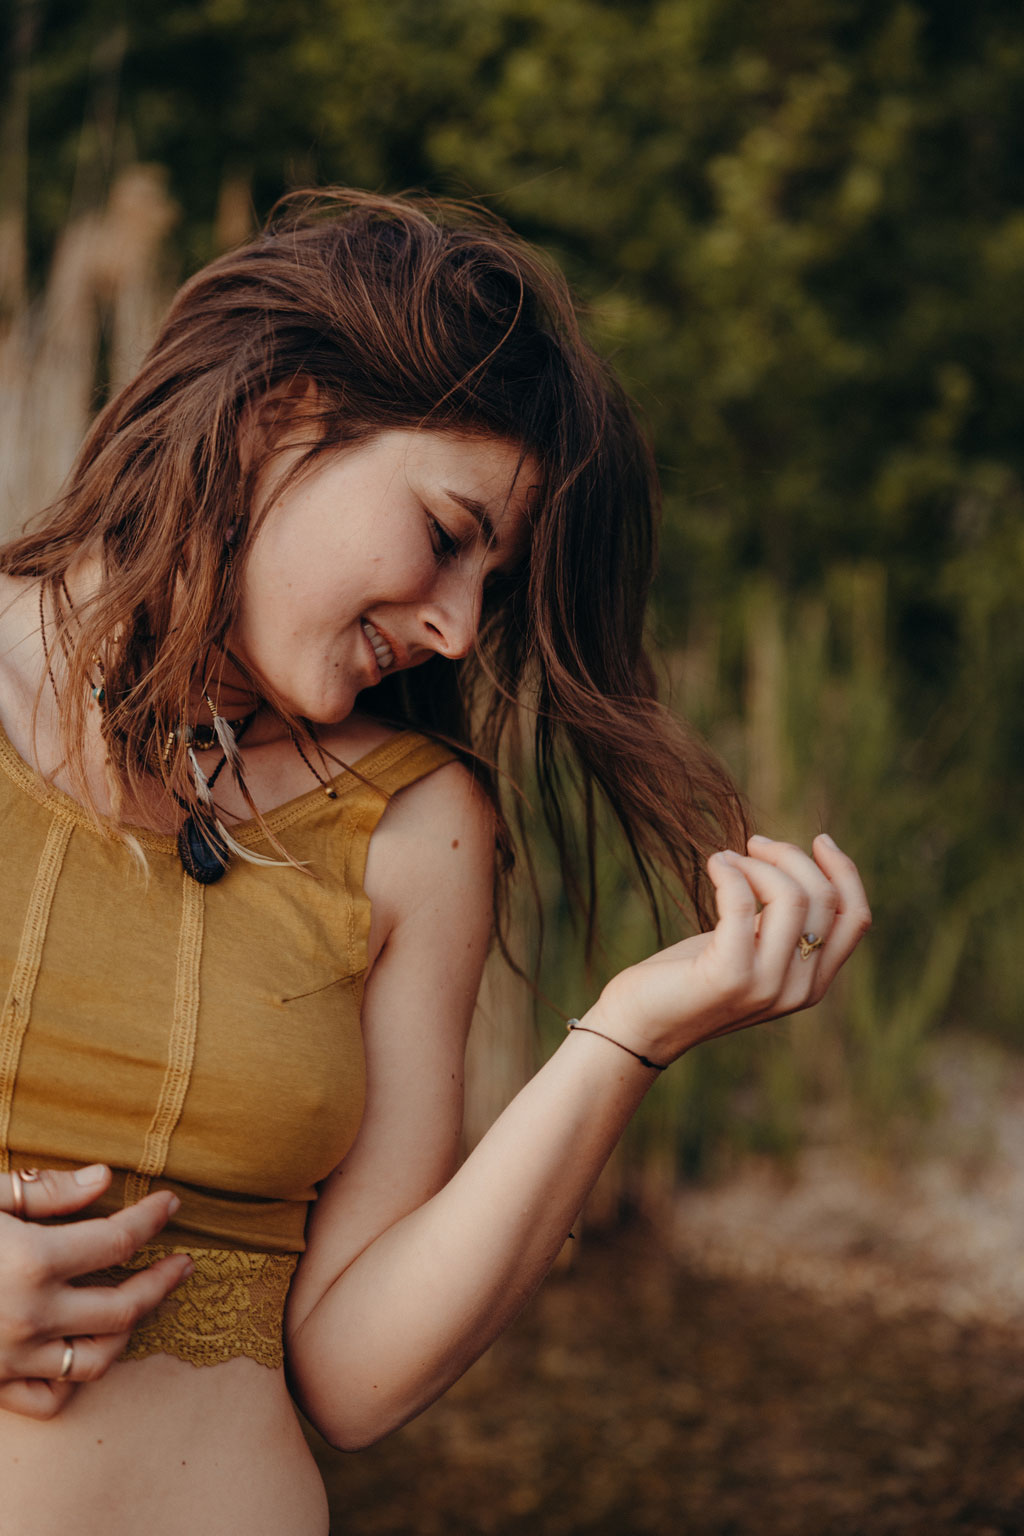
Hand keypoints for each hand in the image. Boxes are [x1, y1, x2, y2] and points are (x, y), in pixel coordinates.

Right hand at [0, 1166, 192, 1419]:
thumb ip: (44, 1192)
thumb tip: (103, 1180)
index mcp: (33, 1261)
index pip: (121, 1238)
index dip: (154, 1218)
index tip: (172, 1203)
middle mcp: (31, 1316)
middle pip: (125, 1306)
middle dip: (163, 1282)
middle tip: (184, 1262)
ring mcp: (12, 1358)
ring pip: (98, 1358)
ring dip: (130, 1330)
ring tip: (143, 1303)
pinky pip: (51, 1398)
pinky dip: (76, 1379)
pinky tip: (86, 1350)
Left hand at [592, 833, 870, 1063]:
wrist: (641, 1024)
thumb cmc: (692, 976)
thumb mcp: (750, 950)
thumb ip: (780, 926)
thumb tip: (795, 866)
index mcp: (812, 983)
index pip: (856, 919)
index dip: (845, 872)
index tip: (820, 840)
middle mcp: (798, 990)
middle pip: (824, 898)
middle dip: (790, 856)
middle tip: (752, 845)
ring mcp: (767, 986)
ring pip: (791, 896)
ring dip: (756, 863)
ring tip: (726, 860)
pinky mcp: (729, 975)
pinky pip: (742, 902)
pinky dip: (730, 871)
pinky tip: (714, 864)